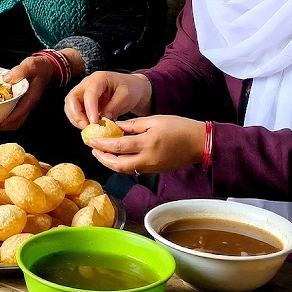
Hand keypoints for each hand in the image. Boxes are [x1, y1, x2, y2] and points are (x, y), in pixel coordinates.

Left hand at [0, 55, 57, 130]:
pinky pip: (15, 115)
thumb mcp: (30, 65)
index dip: (9, 119)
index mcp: (31, 97)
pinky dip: (6, 117)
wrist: (46, 67)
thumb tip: (7, 79)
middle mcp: (29, 104)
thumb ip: (20, 71)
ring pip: (17, 120)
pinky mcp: (23, 103)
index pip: (21, 112)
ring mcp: (26, 105)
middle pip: (18, 121)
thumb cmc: (39, 67)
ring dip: (5, 124)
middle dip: (5, 126)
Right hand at [63, 71, 152, 128]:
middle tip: (86, 127)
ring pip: (70, 106)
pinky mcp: (83, 102)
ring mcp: (83, 92)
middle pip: (72, 98)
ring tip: (87, 129)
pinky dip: (78, 120)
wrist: (132, 88)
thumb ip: (114, 107)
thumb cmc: (130, 89)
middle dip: (76, 115)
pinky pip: (75, 111)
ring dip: (76, 119)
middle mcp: (87, 84)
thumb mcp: (126, 96)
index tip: (94, 122)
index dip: (89, 109)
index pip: (89, 94)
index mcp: (99, 79)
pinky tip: (87, 127)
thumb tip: (103, 119)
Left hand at [84, 115, 205, 175]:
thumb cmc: (179, 128)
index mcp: (147, 143)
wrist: (200, 143)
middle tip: (93, 150)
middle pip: (118, 164)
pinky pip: (134, 170)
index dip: (102, 144)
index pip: (118, 146)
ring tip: (102, 154)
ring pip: (125, 170)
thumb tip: (115, 127)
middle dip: (103, 158)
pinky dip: (122, 164)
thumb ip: (133, 125)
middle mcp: (147, 159)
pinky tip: (117, 156)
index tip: (91, 140)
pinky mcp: (155, 171)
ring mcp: (151, 167)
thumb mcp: (154, 120)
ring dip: (111, 163)